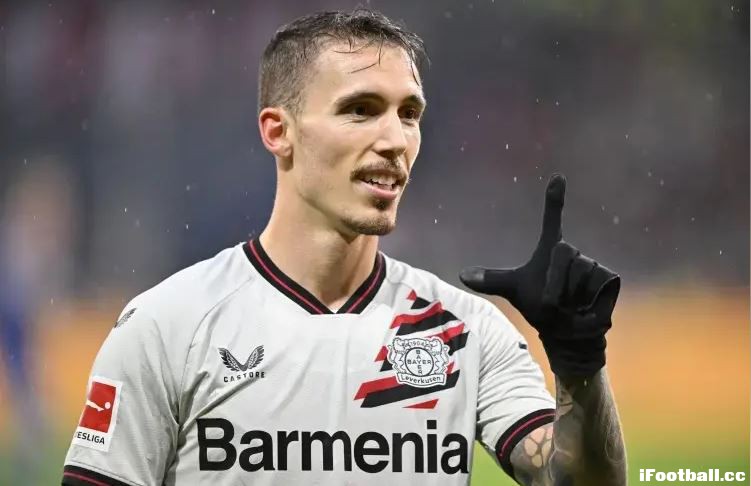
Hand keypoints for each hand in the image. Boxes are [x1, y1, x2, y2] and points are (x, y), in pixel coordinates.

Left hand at [459, 174, 619, 376]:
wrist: (565, 331)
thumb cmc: (539, 305)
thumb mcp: (513, 291)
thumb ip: (491, 280)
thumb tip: (462, 274)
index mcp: (550, 249)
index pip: (551, 219)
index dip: (554, 199)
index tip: (557, 176)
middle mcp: (571, 251)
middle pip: (563, 255)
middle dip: (553, 284)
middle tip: (550, 301)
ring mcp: (592, 264)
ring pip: (579, 275)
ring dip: (568, 299)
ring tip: (567, 307)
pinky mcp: (609, 279)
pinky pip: (595, 288)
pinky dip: (586, 306)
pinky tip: (584, 311)